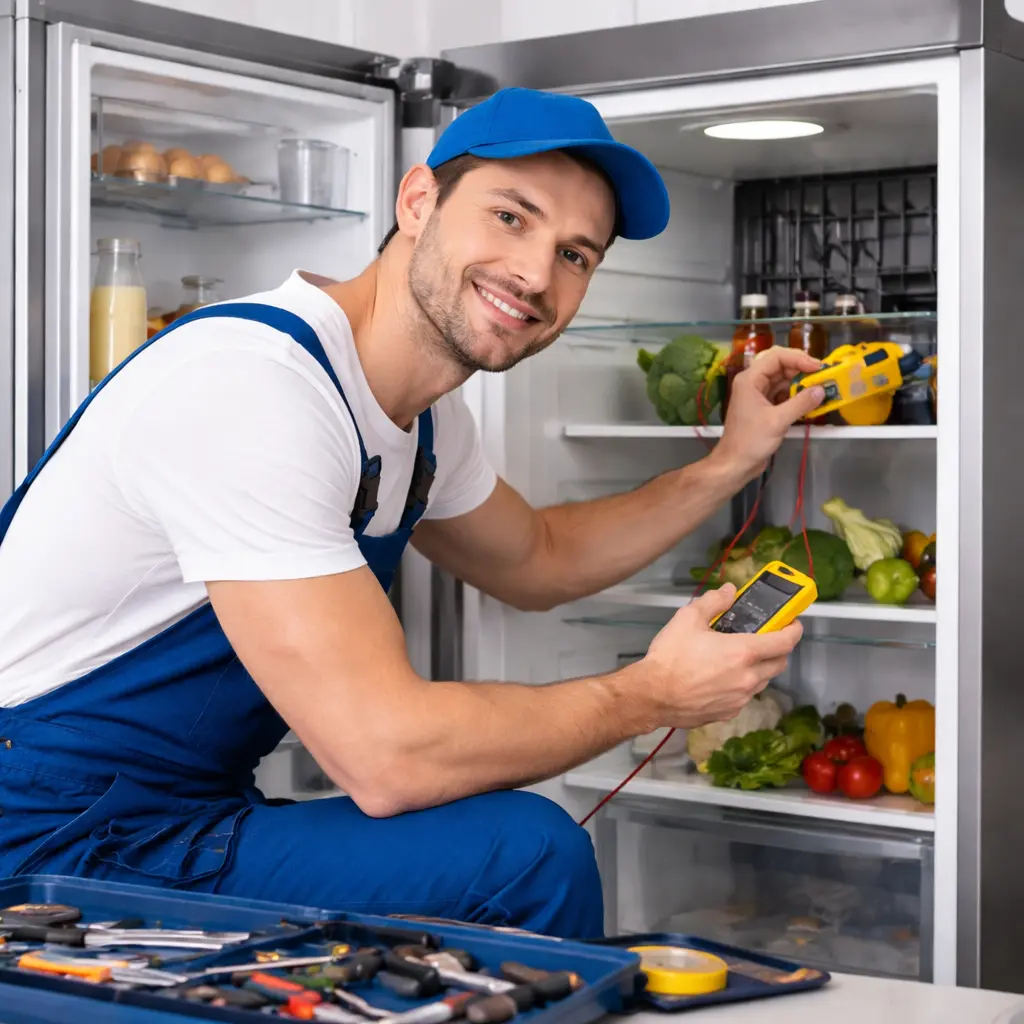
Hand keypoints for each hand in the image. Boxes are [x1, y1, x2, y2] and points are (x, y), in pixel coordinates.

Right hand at [641, 585, 802, 728]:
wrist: (652, 696)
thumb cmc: (670, 658)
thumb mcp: (688, 619)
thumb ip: (713, 602)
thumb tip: (729, 592)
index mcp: (743, 652)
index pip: (785, 641)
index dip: (793, 629)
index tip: (792, 623)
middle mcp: (748, 677)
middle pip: (780, 663)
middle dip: (778, 649)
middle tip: (765, 638)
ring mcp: (740, 698)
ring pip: (763, 680)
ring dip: (760, 667)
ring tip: (739, 657)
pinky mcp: (729, 712)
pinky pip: (745, 696)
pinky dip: (742, 685)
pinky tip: (722, 677)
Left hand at [714, 348, 825, 483]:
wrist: (735, 463)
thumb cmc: (751, 441)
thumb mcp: (778, 421)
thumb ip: (801, 403)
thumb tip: (821, 390)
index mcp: (750, 379)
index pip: (776, 357)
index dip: (799, 358)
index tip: (818, 366)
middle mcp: (753, 383)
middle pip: (780, 365)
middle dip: (801, 368)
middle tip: (822, 375)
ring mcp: (758, 395)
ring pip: (782, 380)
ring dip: (800, 382)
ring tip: (820, 387)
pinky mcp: (764, 407)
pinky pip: (782, 394)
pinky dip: (795, 395)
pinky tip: (810, 399)